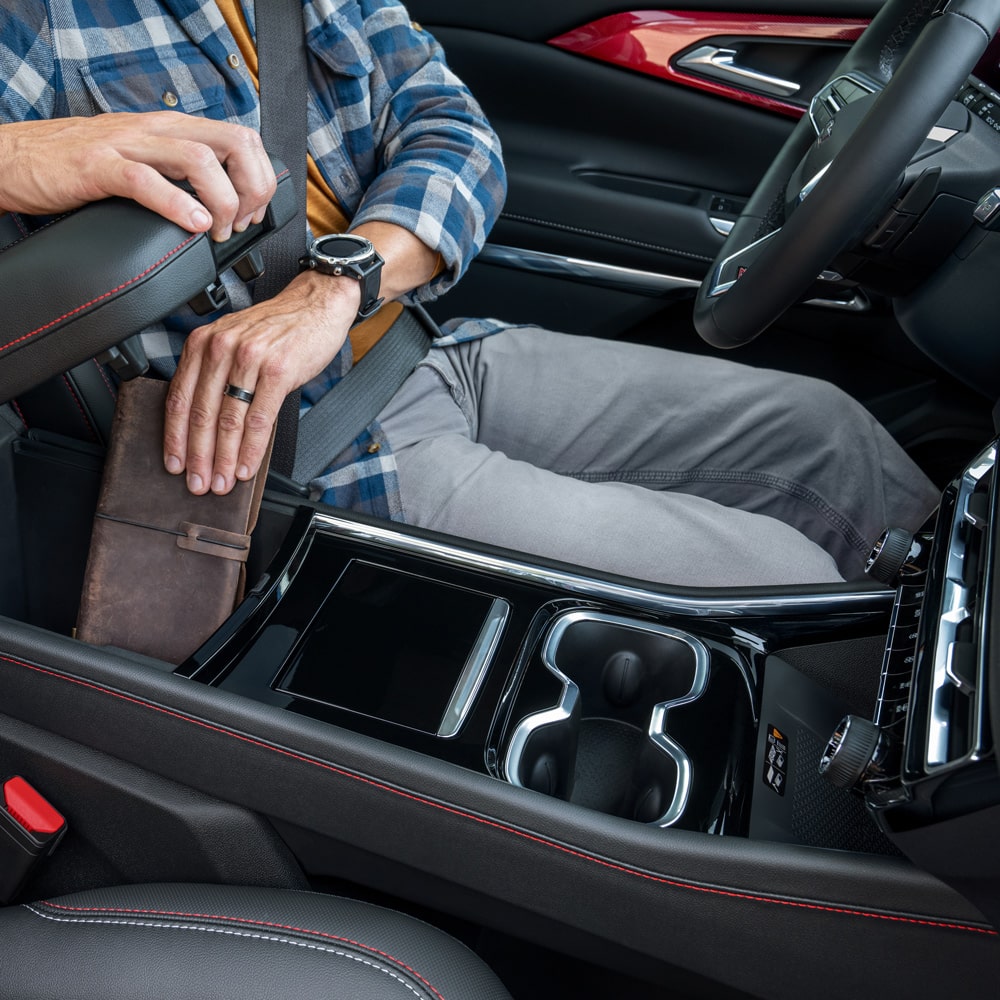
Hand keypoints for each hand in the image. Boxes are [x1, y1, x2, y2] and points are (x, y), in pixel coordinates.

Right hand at [0, 112, 275, 240]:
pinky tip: (192, 225)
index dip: (259, 178)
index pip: (243, 138)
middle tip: (240, 224)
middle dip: (252, 189)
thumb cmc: (84, 165)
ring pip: (200, 159)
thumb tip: (228, 203)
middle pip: (233, 143)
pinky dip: (178, 205)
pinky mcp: (98, 167)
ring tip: (216, 231)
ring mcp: (128, 145)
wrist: (19, 157)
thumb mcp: (147, 160)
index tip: (253, 214)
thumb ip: (184, 173)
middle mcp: (157, 129)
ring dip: (222, 202)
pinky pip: (146, 181)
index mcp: (174, 128)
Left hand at [163, 271, 361, 493]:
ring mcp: (249, 359)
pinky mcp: (277, 370)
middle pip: (201, 414)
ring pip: (228, 420)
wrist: (315, 305)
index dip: (175, 437)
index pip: (180, 398)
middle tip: (199, 482)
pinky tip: (247, 466)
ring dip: (224, 459)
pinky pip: (258, 419)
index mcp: (204, 343)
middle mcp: (221, 348)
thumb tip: (207, 428)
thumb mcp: (235, 343)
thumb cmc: (279, 327)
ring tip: (223, 481)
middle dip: (198, 456)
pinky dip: (252, 449)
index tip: (174, 463)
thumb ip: (217, 375)